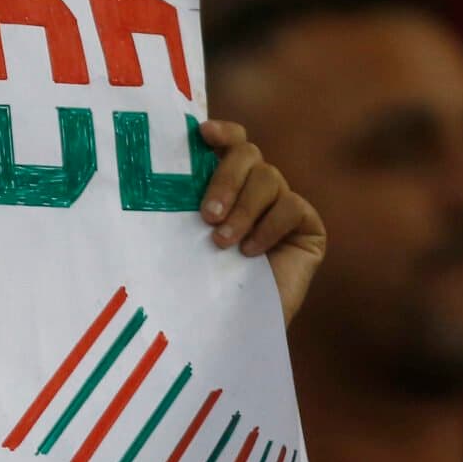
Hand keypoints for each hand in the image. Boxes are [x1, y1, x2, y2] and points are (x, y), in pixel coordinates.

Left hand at [197, 120, 326, 325]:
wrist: (226, 329)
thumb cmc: (195, 284)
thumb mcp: (181, 238)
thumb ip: (180, 203)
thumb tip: (154, 168)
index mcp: (223, 183)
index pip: (230, 141)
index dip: (221, 132)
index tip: (202, 134)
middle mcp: (254, 188)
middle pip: (248, 153)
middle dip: (225, 179)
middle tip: (207, 215)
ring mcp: (283, 205)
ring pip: (268, 178)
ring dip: (243, 208)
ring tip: (221, 242)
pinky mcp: (308, 226)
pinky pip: (291, 207)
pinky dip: (268, 227)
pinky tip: (251, 253)